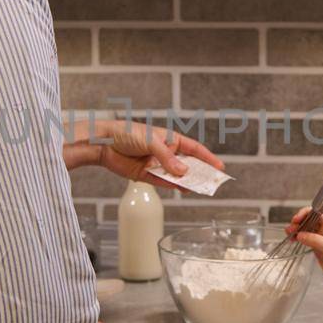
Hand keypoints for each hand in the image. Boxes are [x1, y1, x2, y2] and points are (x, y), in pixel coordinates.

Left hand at [66, 118, 224, 192]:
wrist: (102, 143)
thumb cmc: (125, 133)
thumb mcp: (150, 141)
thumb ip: (167, 158)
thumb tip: (183, 172)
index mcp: (170, 139)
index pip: (194, 149)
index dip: (208, 158)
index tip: (220, 167)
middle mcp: (165, 152)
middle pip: (187, 165)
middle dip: (199, 173)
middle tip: (211, 182)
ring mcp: (156, 165)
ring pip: (176, 176)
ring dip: (186, 182)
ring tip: (198, 189)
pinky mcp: (145, 175)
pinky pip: (163, 183)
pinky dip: (172, 187)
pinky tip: (182, 189)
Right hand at [286, 207, 322, 293]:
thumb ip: (315, 240)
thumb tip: (300, 234)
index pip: (317, 213)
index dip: (306, 213)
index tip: (297, 219)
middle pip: (309, 221)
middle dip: (299, 222)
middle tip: (290, 229)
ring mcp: (321, 241)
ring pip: (306, 231)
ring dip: (297, 230)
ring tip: (288, 234)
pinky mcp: (318, 250)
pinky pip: (306, 241)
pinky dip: (298, 239)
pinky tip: (293, 241)